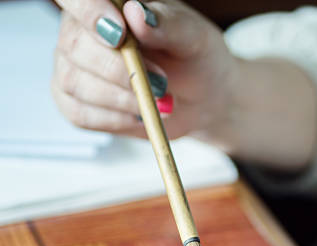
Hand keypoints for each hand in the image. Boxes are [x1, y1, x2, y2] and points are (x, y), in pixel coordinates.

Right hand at [52, 0, 236, 139]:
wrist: (199, 98)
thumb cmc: (194, 58)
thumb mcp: (193, 37)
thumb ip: (166, 24)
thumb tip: (135, 13)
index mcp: (107, 2)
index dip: (88, 12)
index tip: (120, 34)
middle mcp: (81, 30)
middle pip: (74, 46)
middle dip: (120, 70)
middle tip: (160, 83)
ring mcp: (73, 67)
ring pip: (75, 82)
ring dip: (120, 98)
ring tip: (156, 100)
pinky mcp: (77, 103)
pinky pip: (80, 114)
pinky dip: (114, 120)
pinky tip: (139, 114)